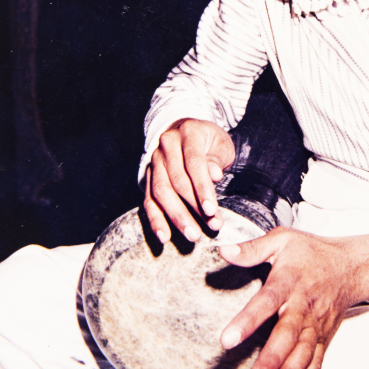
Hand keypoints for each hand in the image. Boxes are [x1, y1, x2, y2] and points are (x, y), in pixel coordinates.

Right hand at [145, 118, 234, 242]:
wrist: (187, 131)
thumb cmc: (209, 141)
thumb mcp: (220, 144)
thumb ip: (216, 159)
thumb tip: (214, 175)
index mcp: (188, 132)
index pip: (194, 162)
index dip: (202, 187)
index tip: (212, 210)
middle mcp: (166, 145)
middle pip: (177, 180)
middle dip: (194, 207)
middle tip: (212, 226)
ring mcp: (155, 160)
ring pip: (161, 192)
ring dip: (177, 217)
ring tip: (193, 235)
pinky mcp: (148, 176)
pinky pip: (149, 200)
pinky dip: (156, 220)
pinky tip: (164, 236)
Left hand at [218, 227, 368, 368]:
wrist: (351, 266)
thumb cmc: (311, 252)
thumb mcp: (283, 239)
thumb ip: (252, 248)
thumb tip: (224, 251)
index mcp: (289, 281)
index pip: (267, 301)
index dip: (248, 320)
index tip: (227, 340)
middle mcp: (304, 306)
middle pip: (288, 336)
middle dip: (271, 361)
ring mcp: (317, 325)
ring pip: (303, 354)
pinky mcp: (325, 338)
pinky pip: (316, 362)